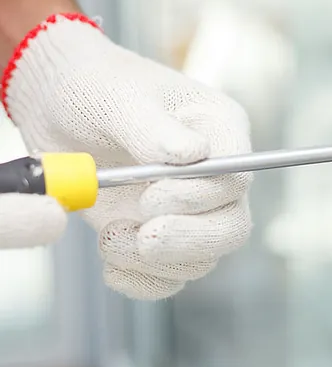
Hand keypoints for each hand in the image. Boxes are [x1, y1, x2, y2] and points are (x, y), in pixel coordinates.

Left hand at [1, 13, 251, 298]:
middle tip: (144, 237)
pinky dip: (141, 279)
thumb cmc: (96, 87)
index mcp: (220, 131)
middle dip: (189, 240)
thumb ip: (153, 130)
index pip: (236, 177)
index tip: (151, 195)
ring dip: (155, 261)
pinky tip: (112, 261)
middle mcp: (214, 174)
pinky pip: (168, 275)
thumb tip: (193, 156)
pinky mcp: (157, 231)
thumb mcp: (119, 99)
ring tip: (108, 236)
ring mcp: (188, 208)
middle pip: (232, 226)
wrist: (58, 104)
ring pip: (201, 258)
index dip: (200, 197)